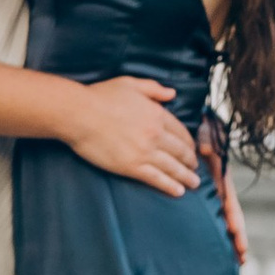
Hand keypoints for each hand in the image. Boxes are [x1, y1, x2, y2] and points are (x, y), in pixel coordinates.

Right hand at [70, 76, 197, 194]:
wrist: (79, 114)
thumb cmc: (101, 96)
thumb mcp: (130, 84)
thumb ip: (154, 89)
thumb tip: (172, 93)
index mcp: (157, 114)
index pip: (180, 131)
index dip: (189, 142)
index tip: (192, 149)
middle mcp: (155, 134)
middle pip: (180, 151)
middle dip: (190, 161)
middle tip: (195, 168)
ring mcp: (144, 152)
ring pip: (172, 167)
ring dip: (185, 177)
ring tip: (194, 183)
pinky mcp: (131, 167)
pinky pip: (156, 178)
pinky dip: (169, 185)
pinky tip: (178, 191)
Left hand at [201, 120, 249, 267]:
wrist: (198, 120)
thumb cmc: (204, 125)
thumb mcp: (207, 130)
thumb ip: (205, 139)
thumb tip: (202, 149)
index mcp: (221, 177)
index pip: (231, 205)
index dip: (235, 224)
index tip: (239, 243)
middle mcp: (218, 187)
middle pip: (229, 216)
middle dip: (236, 238)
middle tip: (240, 260)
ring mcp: (210, 189)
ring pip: (219, 217)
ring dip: (226, 236)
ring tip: (230, 259)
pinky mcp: (200, 189)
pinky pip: (206, 211)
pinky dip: (211, 226)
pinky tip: (207, 241)